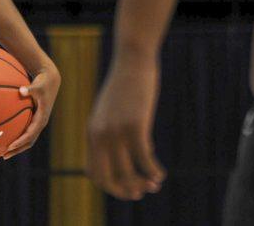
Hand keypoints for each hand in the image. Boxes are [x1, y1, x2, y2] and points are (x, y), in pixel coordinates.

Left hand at [3, 65, 60, 158]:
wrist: (50, 81)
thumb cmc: (42, 83)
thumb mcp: (37, 86)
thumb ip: (30, 89)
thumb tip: (21, 90)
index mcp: (41, 119)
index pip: (30, 135)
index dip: (20, 142)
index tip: (10, 147)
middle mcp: (40, 123)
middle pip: (29, 142)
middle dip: (17, 150)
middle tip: (4, 156)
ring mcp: (38, 123)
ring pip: (28, 139)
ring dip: (17, 147)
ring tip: (4, 153)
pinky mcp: (35, 120)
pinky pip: (26, 132)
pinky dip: (18, 138)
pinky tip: (7, 139)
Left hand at [86, 54, 165, 199]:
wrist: (131, 61)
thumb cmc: (125, 87)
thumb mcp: (114, 112)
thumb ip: (117, 134)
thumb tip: (136, 157)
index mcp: (92, 133)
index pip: (94, 173)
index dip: (111, 187)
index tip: (128, 189)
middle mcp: (100, 135)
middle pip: (107, 178)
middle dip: (125, 191)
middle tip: (142, 192)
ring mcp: (116, 131)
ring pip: (127, 173)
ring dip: (142, 183)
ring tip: (155, 183)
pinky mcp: (135, 126)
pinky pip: (144, 160)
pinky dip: (153, 171)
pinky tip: (161, 173)